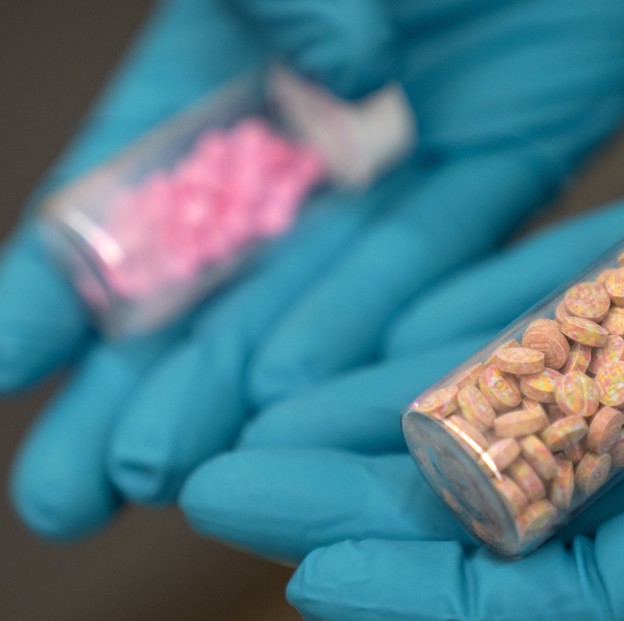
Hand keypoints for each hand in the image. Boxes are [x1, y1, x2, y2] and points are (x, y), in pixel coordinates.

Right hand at [5, 0, 623, 538]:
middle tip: (71, 494)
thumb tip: (321, 98)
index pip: (133, 181)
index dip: (65, 278)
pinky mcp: (499, 173)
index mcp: (237, 58)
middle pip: (213, 277)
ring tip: (168, 482)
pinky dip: (374, 332)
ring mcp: (401, 163)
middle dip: (140, 383)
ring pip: (312, 296)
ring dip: (240, 391)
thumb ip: (298, 0)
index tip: (5, 366)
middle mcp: (311, 128)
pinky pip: (434, 267)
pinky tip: (303, 407)